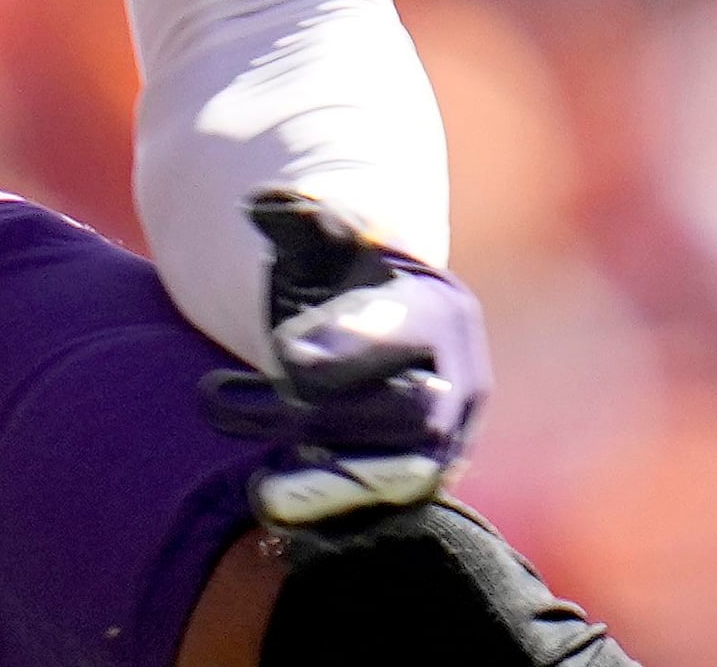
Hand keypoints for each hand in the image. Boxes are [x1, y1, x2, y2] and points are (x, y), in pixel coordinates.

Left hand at [225, 197, 487, 527]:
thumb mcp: (325, 241)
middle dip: (336, 413)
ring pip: (398, 476)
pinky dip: (325, 510)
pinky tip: (268, 504)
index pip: (412, 331)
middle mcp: (456, 385)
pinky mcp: (409, 486)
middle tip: (261, 404)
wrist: (363, 334)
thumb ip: (301, 220)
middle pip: (412, 413)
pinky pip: (377, 510)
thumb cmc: (342, 277)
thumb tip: (265, 205)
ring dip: (330, 484)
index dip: (355, 341)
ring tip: (266, 492)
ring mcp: (440, 443)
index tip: (287, 348)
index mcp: (441, 313)